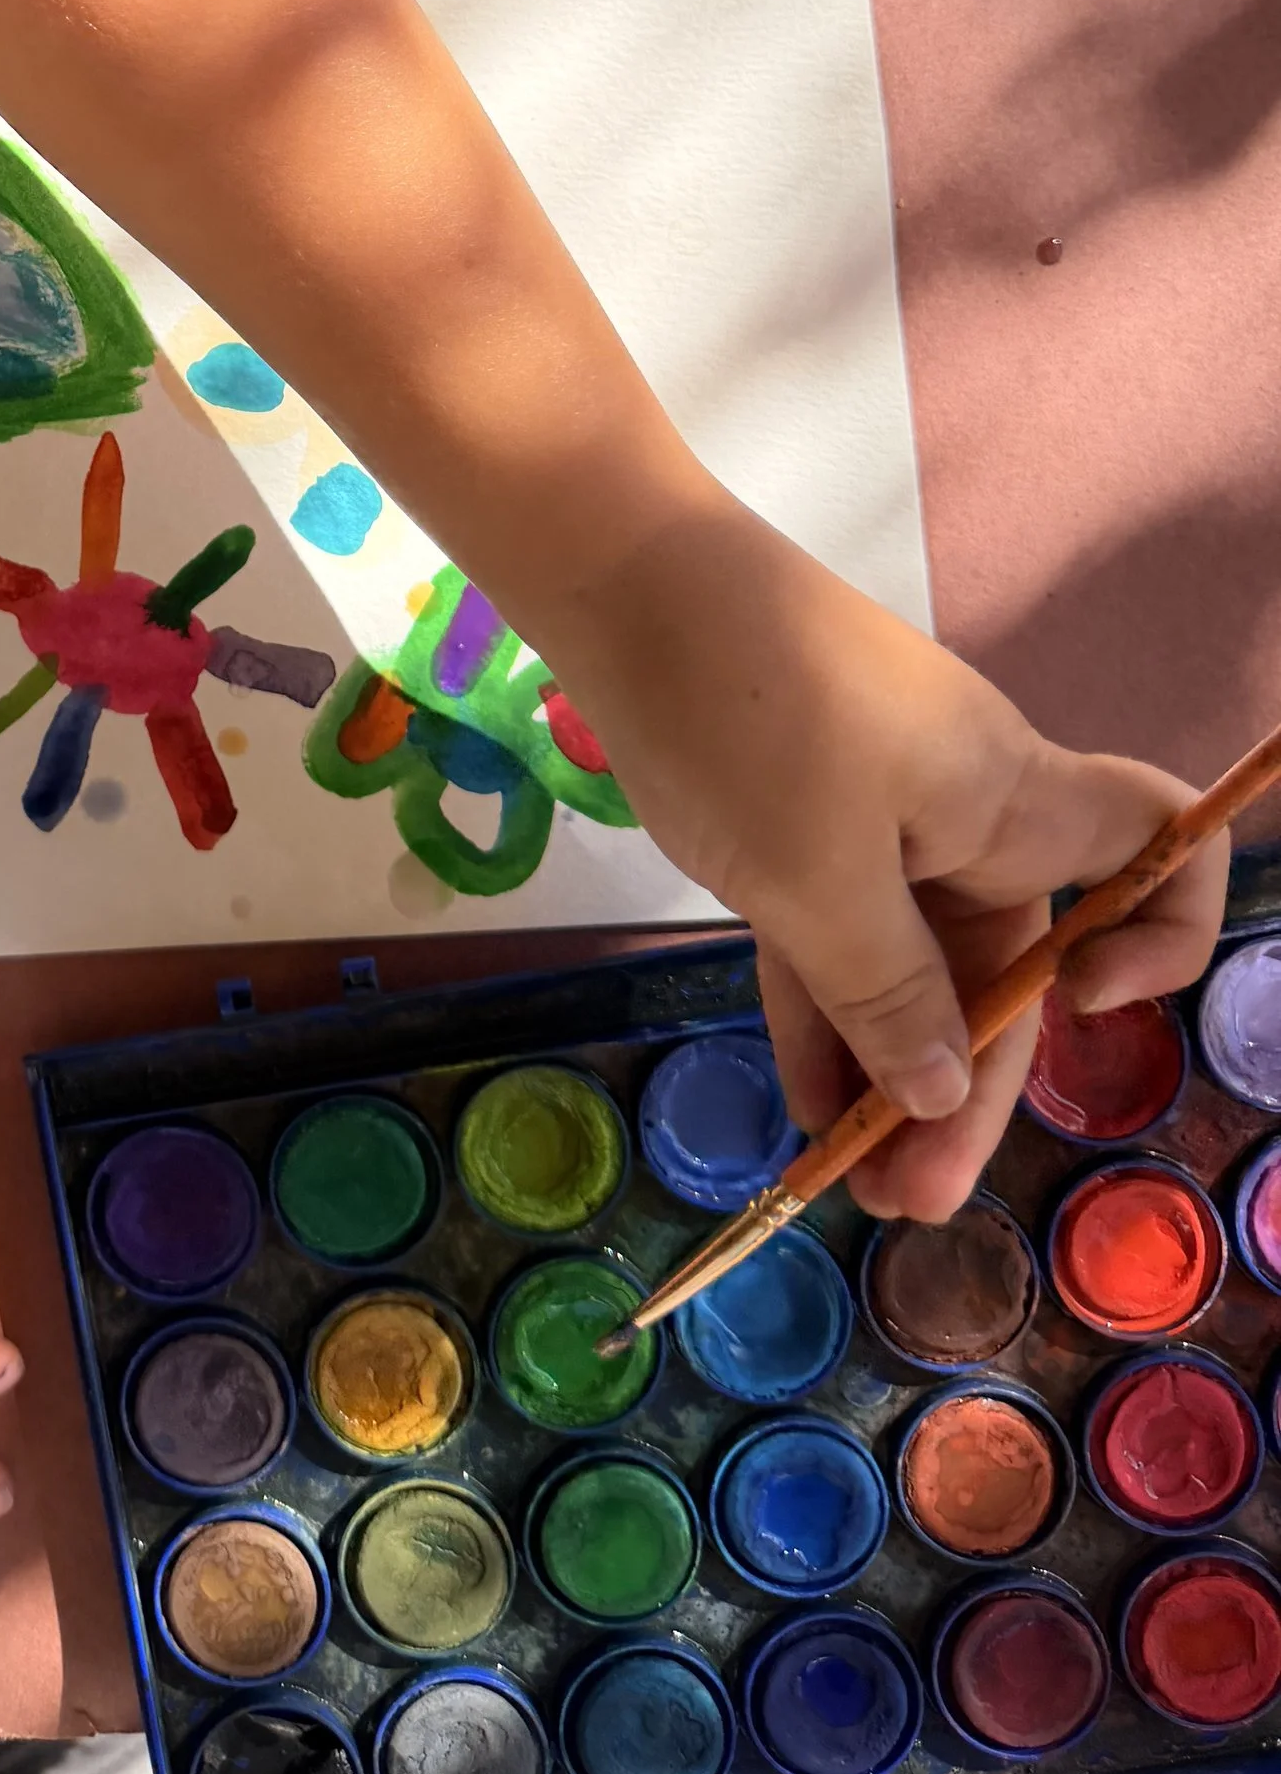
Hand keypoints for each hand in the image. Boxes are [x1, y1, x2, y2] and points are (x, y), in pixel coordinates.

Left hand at [555, 503, 1224, 1220]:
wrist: (615, 574)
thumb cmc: (744, 712)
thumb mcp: (816, 881)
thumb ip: (886, 994)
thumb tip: (940, 1089)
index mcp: (1012, 801)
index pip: (1158, 847)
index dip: (1155, 937)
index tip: (1077, 1007)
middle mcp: (965, 807)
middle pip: (1008, 959)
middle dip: (968, 1082)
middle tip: (909, 1199)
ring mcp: (875, 808)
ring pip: (911, 958)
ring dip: (888, 1069)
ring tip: (854, 1185)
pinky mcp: (792, 813)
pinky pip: (832, 932)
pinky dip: (823, 1012)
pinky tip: (804, 1106)